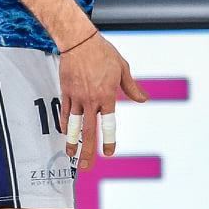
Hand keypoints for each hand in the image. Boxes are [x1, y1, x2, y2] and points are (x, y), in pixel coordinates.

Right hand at [58, 32, 146, 169]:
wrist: (80, 41)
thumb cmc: (103, 52)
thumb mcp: (122, 69)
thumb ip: (131, 87)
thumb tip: (143, 99)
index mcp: (107, 96)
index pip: (108, 125)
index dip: (108, 141)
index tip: (108, 153)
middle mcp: (91, 100)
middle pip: (89, 131)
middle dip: (88, 151)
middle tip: (87, 167)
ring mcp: (77, 97)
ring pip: (74, 125)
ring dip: (72, 142)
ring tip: (71, 155)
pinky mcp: (66, 92)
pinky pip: (65, 112)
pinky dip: (65, 124)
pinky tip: (66, 132)